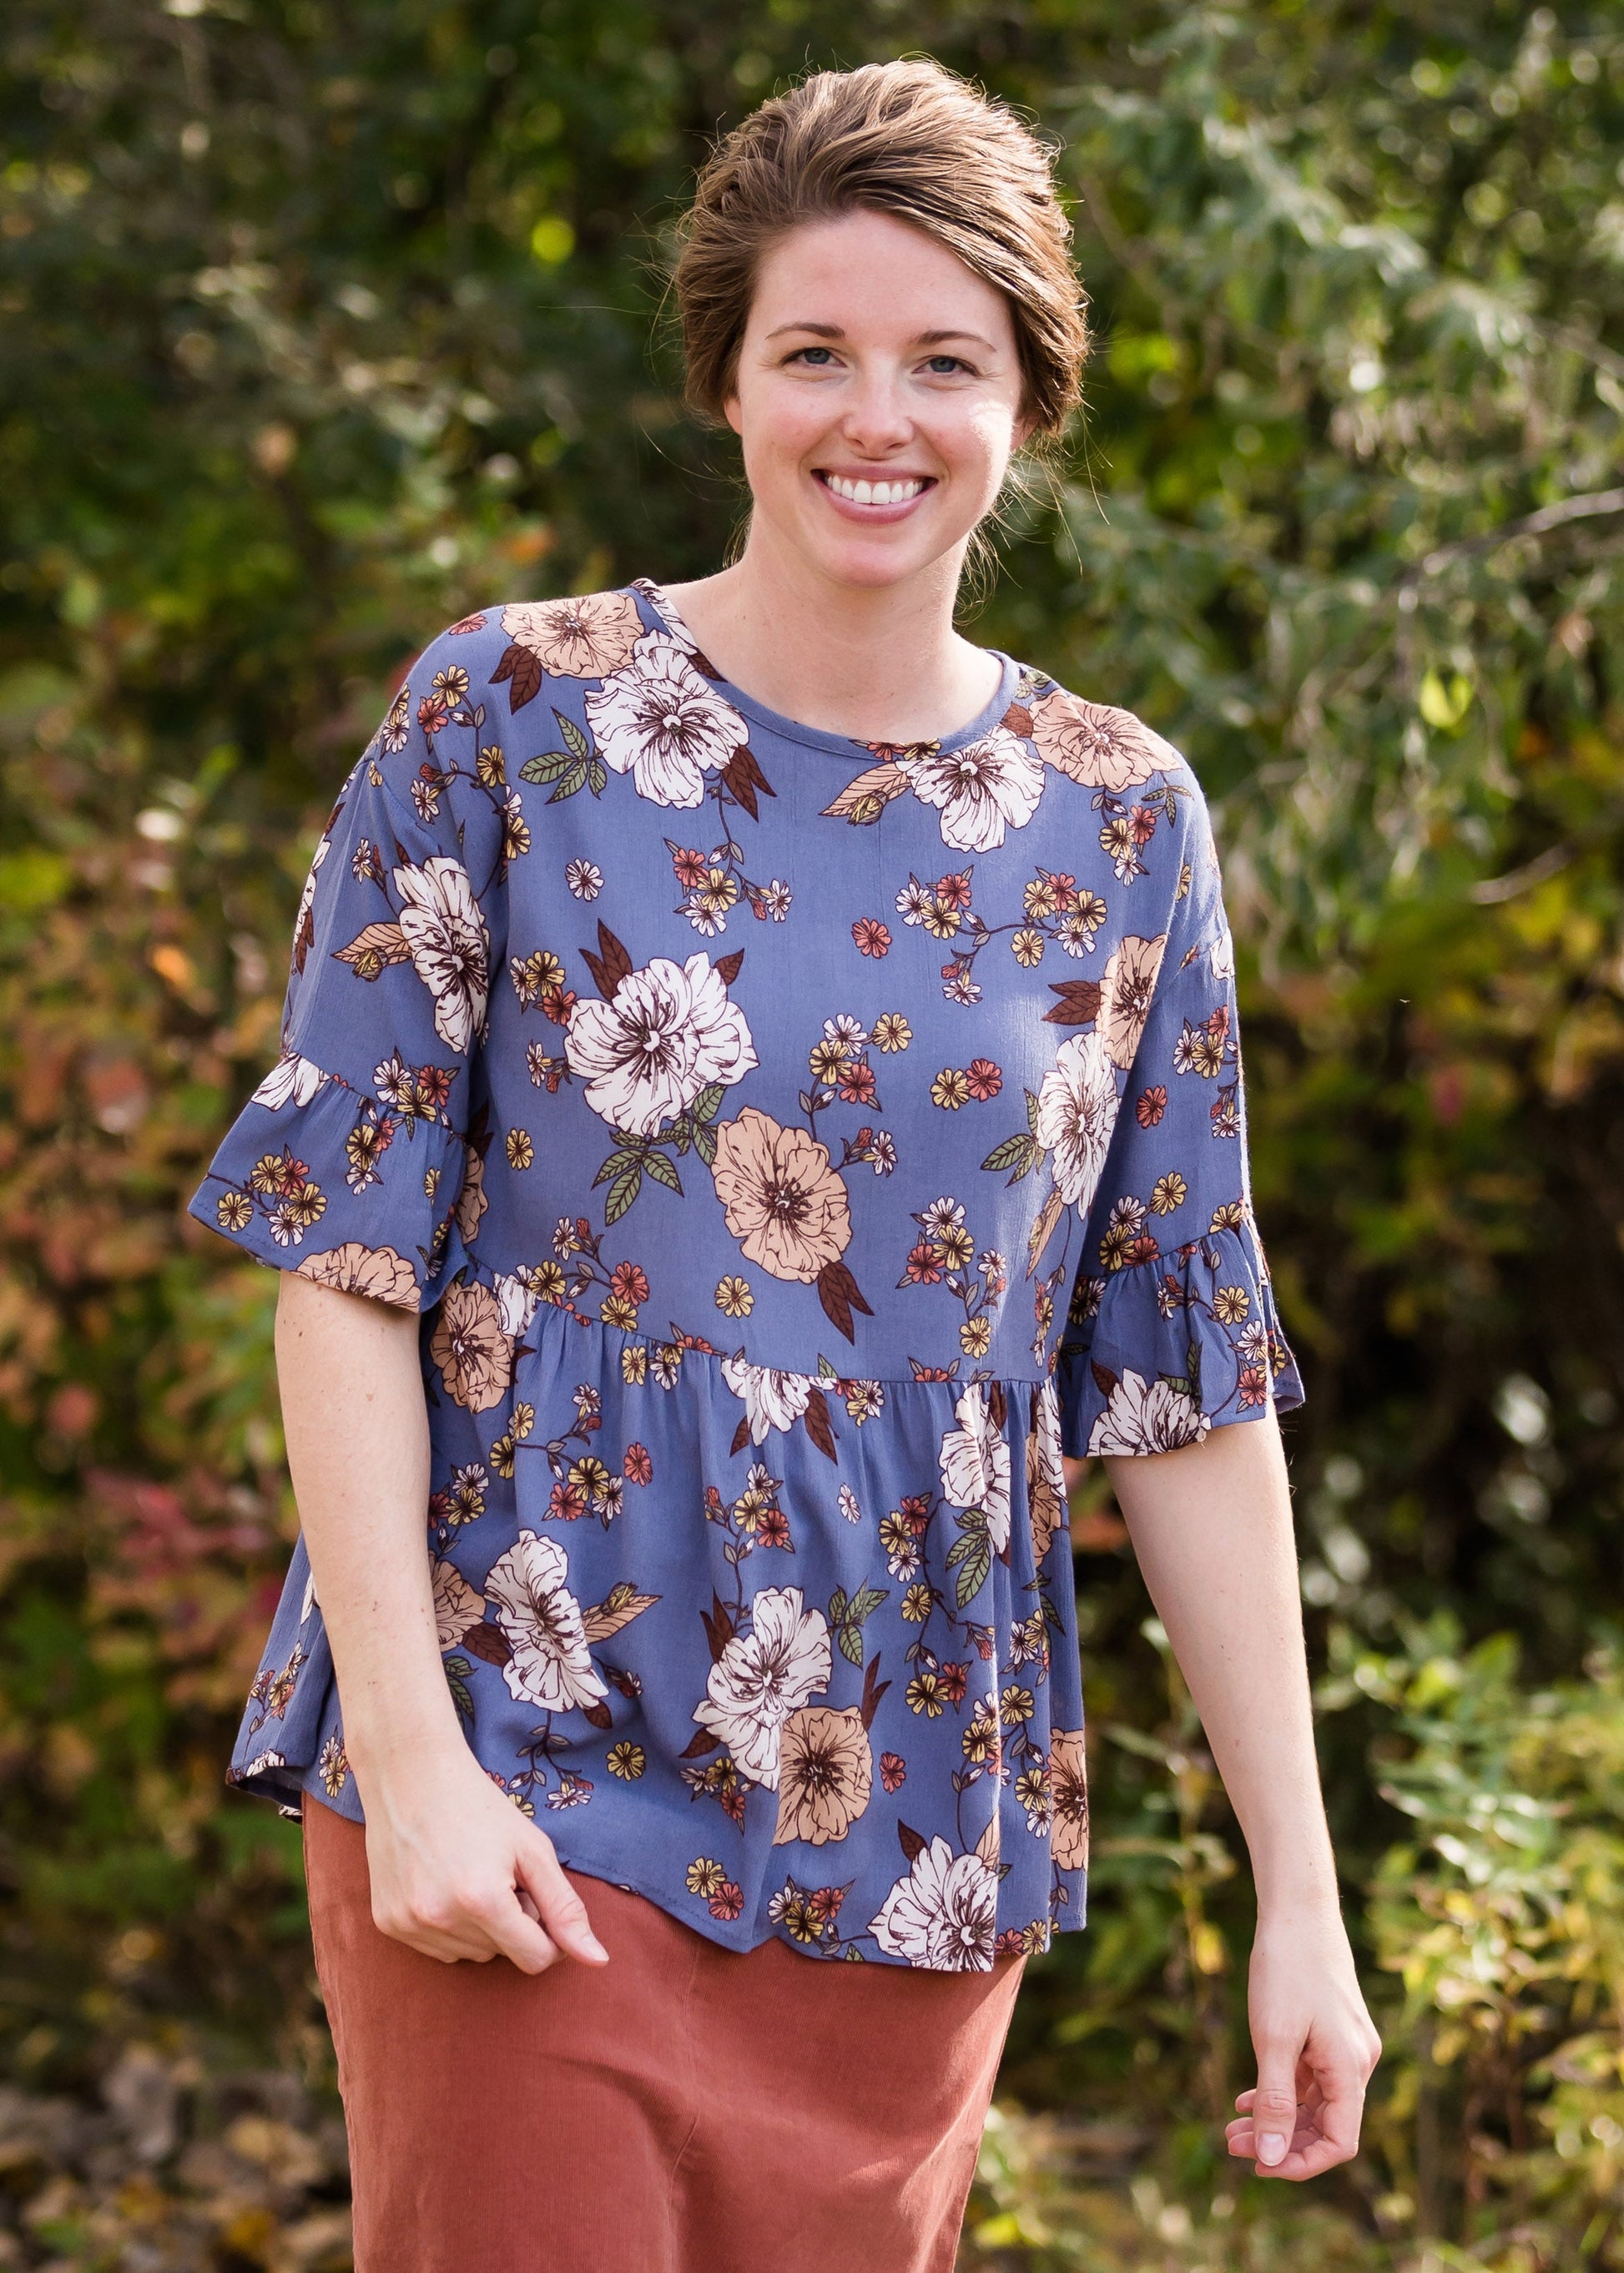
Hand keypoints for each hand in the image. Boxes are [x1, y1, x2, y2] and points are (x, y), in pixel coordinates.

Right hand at [355, 1739, 609, 1974]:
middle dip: (513, 1922)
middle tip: (500, 1873)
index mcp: (482, 1900)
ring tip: (470, 1875)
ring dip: (481, 1927)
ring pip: (471, 1954)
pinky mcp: (387, 1924)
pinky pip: (438, 1948)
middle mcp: (440, 1919)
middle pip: (503, 1955)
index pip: (536, 1958)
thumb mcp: (533, 1849)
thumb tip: (598, 1962)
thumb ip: (566, 1909)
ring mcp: (409, 1925)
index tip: (541, 1899)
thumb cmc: (479, 1808)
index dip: (549, 1933)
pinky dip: (450, 1926)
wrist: (410, 1777)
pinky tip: (444, 1883)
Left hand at [1225, 1903, 1381, 2179]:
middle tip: (1230, 2145)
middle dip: (1280, 2142)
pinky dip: (1281, 2091)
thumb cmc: (1285, 1968)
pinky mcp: (1332, 2031)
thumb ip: (1275, 2101)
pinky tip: (1246, 2096)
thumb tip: (1273, 2159)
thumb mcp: (1273, 2038)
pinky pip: (1310, 2077)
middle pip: (1326, 2125)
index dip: (1301, 2163)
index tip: (1258, 2166)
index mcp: (1351, 2068)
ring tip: (1231, 2126)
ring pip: (1316, 2102)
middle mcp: (1357, 2062)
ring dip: (1276, 2118)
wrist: (1297, 1909)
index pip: (1340, 2143)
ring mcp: (1346, 2046)